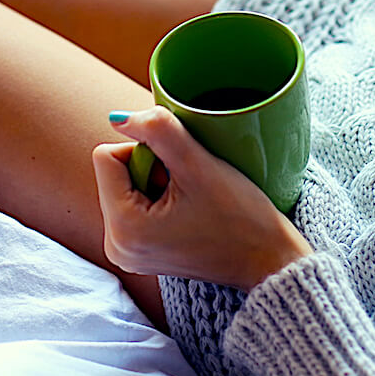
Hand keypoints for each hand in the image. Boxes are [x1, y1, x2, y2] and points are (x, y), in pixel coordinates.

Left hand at [92, 107, 311, 292]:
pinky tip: (187, 211)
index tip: (178, 173)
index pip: (106, 156)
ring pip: (125, 186)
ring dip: (156, 183)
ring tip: (191, 201)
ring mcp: (125, 252)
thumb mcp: (198, 165)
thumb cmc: (240, 217)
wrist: (267, 259)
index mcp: (121, 229)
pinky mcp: (138, 253)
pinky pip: (133, 206)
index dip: (146, 151)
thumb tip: (117, 117)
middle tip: (188, 189)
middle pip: (114, 173)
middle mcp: (114, 247)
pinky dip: (158, 199)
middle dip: (151, 170)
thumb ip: (158, 131)